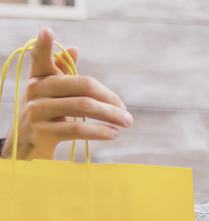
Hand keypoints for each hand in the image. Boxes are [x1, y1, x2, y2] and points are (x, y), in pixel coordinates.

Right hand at [2, 26, 131, 160]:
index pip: (40, 58)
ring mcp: (37, 111)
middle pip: (82, 85)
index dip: (44, 45)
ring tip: (126, 122)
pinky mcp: (43, 132)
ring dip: (111, 115)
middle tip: (126, 111)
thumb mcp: (53, 94)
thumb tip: (74, 48)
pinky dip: (100, 131)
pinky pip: (78, 128)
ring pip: (83, 106)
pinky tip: (113, 134)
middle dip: (110, 98)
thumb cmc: (47, 115)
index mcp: (39, 78)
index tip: (47, 30)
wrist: (27, 147)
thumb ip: (63, 72)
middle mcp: (35, 91)